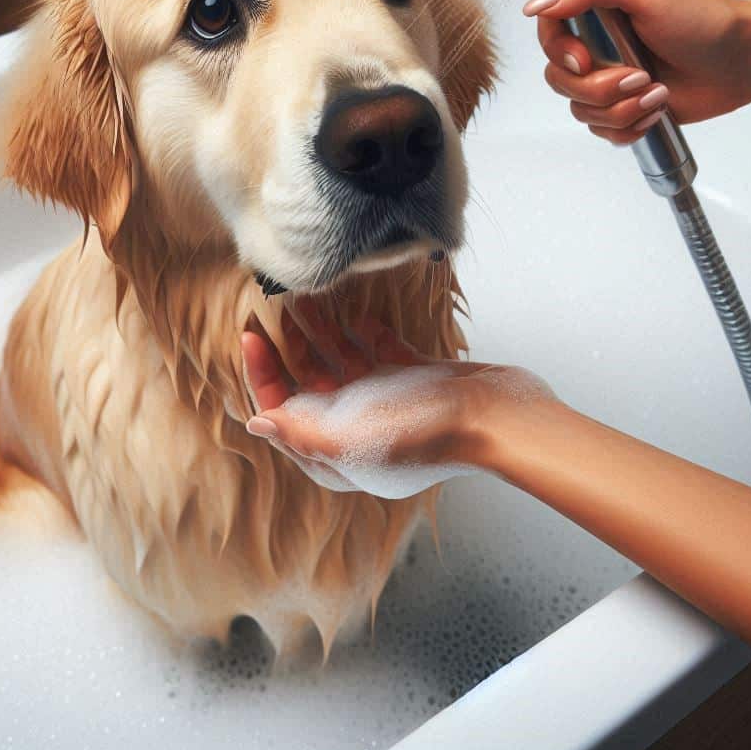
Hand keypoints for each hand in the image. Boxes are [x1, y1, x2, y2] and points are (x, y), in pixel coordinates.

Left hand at [240, 310, 554, 497]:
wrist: (498, 416)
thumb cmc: (424, 429)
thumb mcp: (350, 435)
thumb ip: (300, 432)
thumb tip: (256, 424)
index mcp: (336, 451)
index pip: (283, 411)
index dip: (262, 374)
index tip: (252, 334)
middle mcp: (358, 428)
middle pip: (310, 384)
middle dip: (290, 348)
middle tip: (277, 307)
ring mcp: (389, 403)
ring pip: (343, 363)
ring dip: (322, 333)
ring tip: (306, 298)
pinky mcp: (417, 381)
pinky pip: (381, 353)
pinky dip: (366, 334)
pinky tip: (356, 313)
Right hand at [524, 0, 750, 144]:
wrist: (744, 62)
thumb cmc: (706, 20)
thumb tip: (538, 2)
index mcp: (596, 10)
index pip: (546, 28)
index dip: (558, 50)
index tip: (584, 58)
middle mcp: (596, 45)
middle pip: (558, 78)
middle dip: (598, 87)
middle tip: (639, 75)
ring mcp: (607, 79)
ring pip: (579, 109)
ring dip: (620, 108)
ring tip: (657, 92)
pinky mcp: (622, 109)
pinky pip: (600, 131)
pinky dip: (629, 126)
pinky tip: (656, 109)